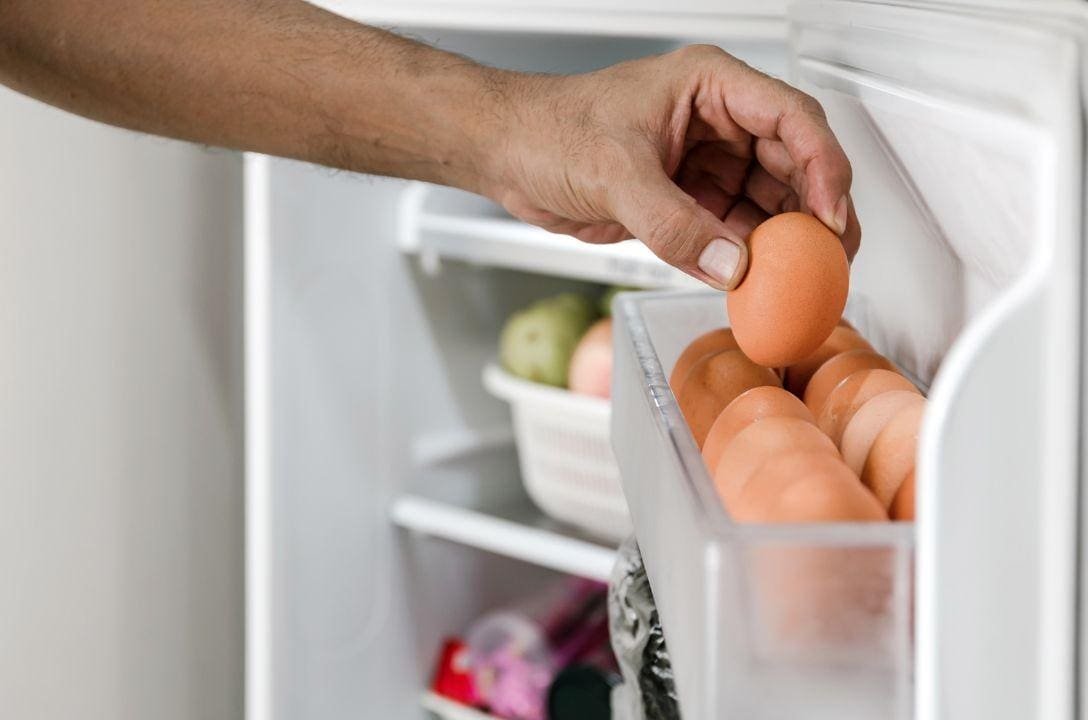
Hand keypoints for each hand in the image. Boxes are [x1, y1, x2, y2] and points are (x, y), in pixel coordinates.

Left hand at [485, 45, 859, 289]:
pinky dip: (746, 254)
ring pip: (768, 200)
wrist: (508, 155)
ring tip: (797, 276)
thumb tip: (732, 265)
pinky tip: (755, 278)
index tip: (830, 214)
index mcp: (709, 85)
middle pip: (792, 163)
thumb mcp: (614, 172)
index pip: (791, 118)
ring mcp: (705, 162)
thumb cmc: (548, 129)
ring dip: (783, 239)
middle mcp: (717, 121)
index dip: (822, 166)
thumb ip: (673, 223)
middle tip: (828, 258)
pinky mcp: (688, 199)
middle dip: (813, 211)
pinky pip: (733, 228)